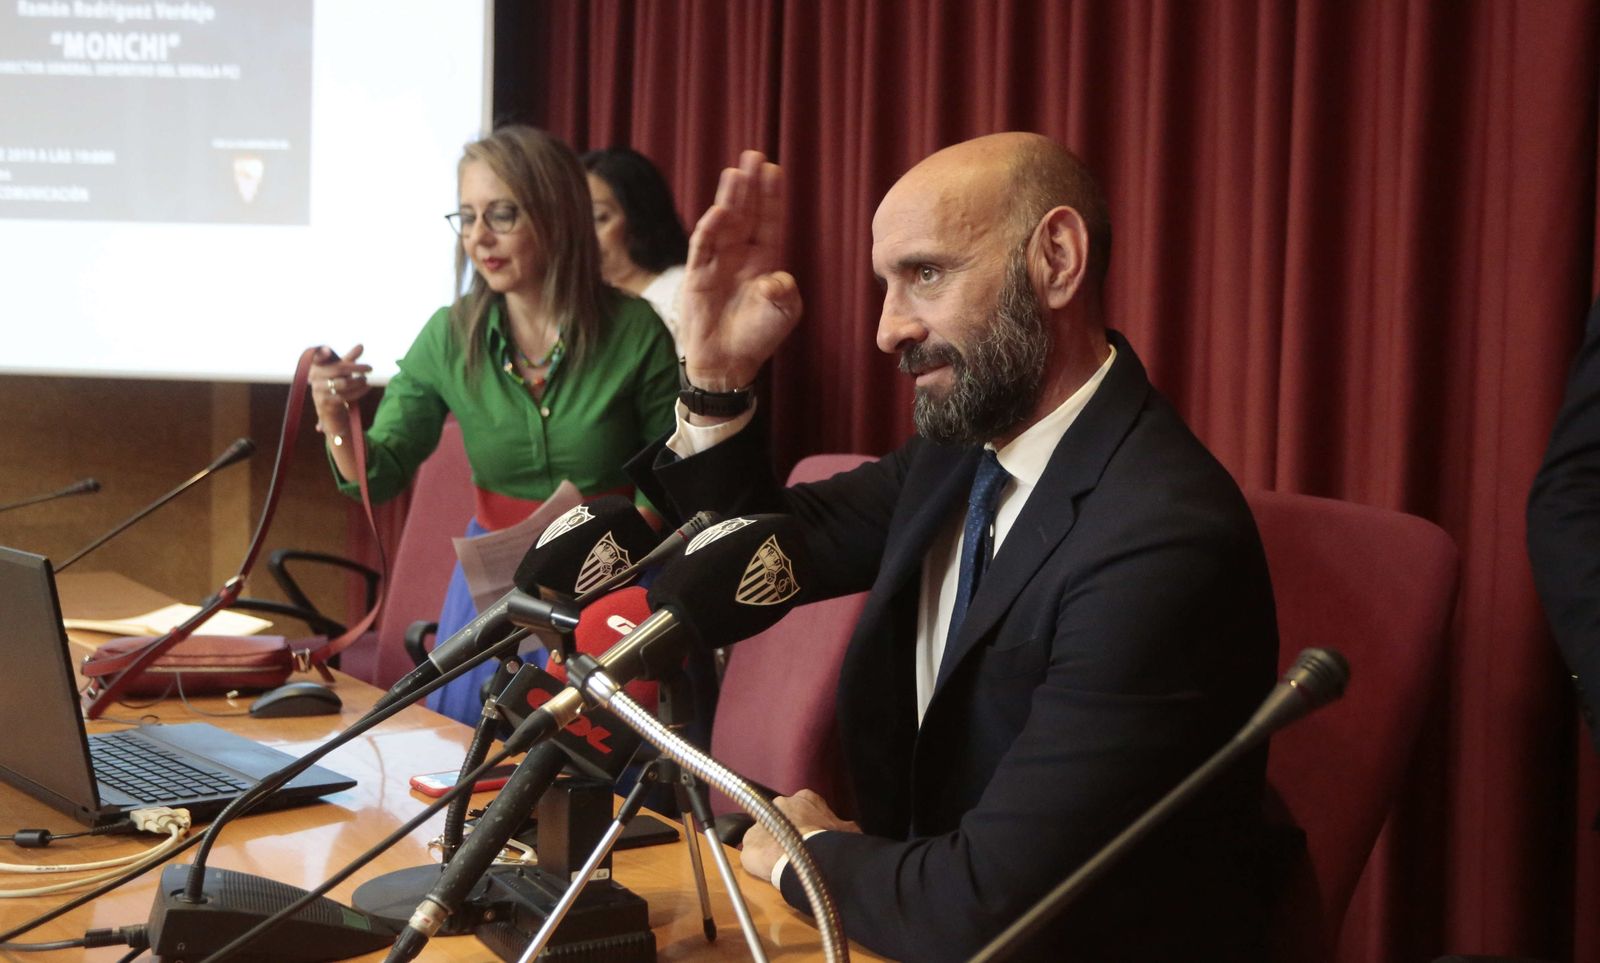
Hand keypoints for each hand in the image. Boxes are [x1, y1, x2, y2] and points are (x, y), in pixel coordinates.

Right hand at [309, 344, 372, 426]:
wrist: (328, 408)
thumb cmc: (335, 384)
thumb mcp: (340, 370)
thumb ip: (349, 358)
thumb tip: (361, 345)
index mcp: (316, 367)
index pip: (316, 358)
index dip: (321, 354)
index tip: (328, 350)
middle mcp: (315, 378)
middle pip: (338, 369)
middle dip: (356, 368)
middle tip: (369, 368)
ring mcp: (320, 391)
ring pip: (343, 383)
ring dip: (358, 381)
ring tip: (365, 379)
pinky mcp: (327, 403)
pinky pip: (346, 396)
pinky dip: (359, 391)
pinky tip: (367, 387)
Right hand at [679, 150, 802, 392]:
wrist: (727, 362)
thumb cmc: (757, 336)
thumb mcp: (783, 313)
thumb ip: (784, 294)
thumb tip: (776, 278)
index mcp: (764, 260)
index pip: (768, 220)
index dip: (770, 196)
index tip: (774, 170)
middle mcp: (740, 255)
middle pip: (746, 212)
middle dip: (750, 185)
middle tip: (754, 155)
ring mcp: (717, 263)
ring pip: (724, 223)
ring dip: (729, 199)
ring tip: (735, 174)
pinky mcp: (697, 276)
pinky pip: (702, 248)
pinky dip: (709, 230)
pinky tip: (718, 212)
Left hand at [739, 789, 859, 882]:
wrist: (808, 858)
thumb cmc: (830, 841)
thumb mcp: (847, 831)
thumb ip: (843, 828)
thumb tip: (850, 831)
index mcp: (804, 798)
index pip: (803, 806)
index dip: (808, 822)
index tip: (811, 836)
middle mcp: (778, 804)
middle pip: (781, 817)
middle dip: (788, 831)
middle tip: (798, 850)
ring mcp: (761, 822)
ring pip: (766, 834)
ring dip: (772, 845)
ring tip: (784, 863)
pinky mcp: (749, 843)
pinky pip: (754, 851)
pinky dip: (761, 861)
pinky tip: (770, 871)